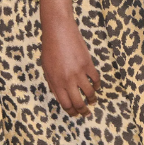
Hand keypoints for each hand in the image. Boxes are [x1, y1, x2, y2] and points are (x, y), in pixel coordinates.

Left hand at [38, 0, 100, 116]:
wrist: (58, 31)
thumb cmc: (50, 48)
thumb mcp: (46, 68)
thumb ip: (53, 83)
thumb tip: (60, 96)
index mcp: (56, 82)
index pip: (65, 104)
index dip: (71, 111)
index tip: (75, 114)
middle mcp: (67, 80)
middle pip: (78, 102)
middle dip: (83, 111)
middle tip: (86, 113)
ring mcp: (79, 72)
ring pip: (89, 93)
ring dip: (92, 100)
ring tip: (93, 101)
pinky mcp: (88, 64)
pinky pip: (96, 79)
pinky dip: (97, 85)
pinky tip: (96, 86)